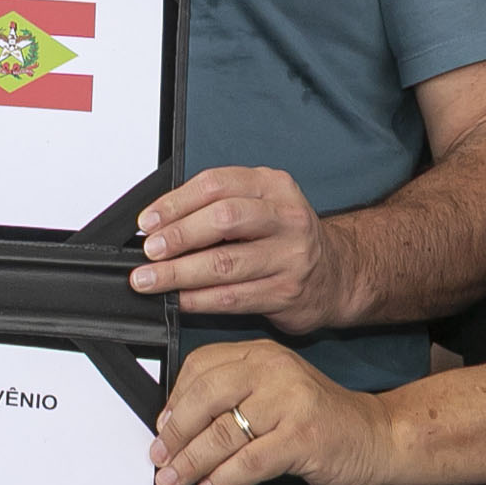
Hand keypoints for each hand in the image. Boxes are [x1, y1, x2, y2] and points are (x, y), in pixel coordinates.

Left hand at [131, 167, 353, 332]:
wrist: (337, 274)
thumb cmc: (286, 237)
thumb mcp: (261, 204)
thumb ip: (218, 206)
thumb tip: (160, 223)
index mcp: (273, 186)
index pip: (216, 184)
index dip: (176, 203)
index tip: (148, 221)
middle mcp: (285, 217)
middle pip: (222, 220)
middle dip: (178, 236)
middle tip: (149, 251)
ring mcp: (289, 256)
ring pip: (225, 263)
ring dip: (179, 273)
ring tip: (151, 279)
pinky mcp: (286, 292)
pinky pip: (233, 297)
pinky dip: (199, 299)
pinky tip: (178, 299)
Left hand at [150, 339, 394, 484]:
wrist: (379, 437)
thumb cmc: (320, 420)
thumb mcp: (274, 394)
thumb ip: (234, 399)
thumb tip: (178, 427)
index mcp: (262, 354)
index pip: (201, 365)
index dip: (175, 399)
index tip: (161, 428)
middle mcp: (274, 370)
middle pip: (206, 395)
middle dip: (175, 433)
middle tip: (159, 458)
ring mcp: (290, 402)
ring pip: (223, 431)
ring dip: (191, 462)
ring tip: (174, 481)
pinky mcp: (303, 437)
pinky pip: (250, 460)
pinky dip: (224, 478)